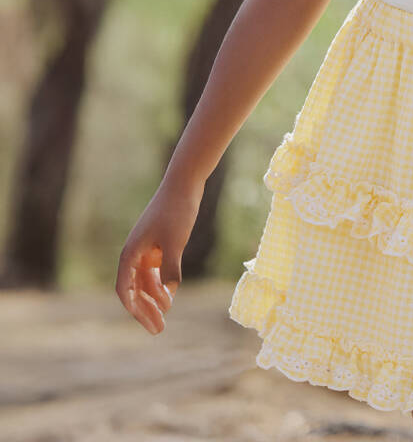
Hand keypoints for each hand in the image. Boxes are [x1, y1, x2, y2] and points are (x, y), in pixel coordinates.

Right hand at [115, 178, 201, 333]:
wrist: (184, 183)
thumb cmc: (177, 210)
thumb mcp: (176, 240)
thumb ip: (171, 267)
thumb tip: (169, 294)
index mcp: (130, 253)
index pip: (125, 289)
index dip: (135, 309)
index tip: (148, 323)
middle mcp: (134, 252)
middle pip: (134, 289)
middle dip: (145, 310)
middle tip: (159, 330)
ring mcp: (146, 248)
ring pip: (145, 281)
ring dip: (154, 299)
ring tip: (166, 316)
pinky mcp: (158, 243)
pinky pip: (155, 270)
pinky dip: (161, 284)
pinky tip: (171, 296)